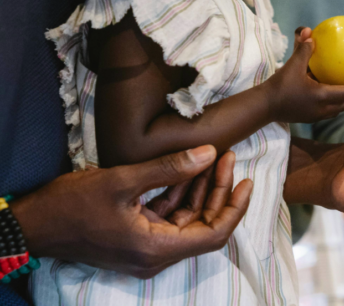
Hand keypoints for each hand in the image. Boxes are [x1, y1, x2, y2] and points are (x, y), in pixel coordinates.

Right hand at [11, 146, 251, 278]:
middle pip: (203, 225)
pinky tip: (188, 168)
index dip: (235, 208)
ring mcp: (146, 248)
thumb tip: (210, 153)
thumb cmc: (71, 205)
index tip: (246, 181)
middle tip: (227, 157)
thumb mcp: (123, 181)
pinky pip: (168, 217)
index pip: (213, 234)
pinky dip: (180, 194)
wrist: (32, 223)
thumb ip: (170, 169)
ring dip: (200, 190)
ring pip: (187, 220)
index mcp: (156, 249)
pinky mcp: (137, 238)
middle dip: (218, 191)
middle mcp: (155, 255)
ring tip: (214, 157)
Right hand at [266, 27, 343, 122]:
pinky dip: (337, 101)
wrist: (264, 107)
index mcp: (322, 97)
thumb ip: (303, 50)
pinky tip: (334, 91)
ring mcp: (317, 115)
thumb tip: (308, 31)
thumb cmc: (278, 86)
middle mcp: (323, 109)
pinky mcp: (311, 117)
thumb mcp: (291, 66)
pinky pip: (330, 109)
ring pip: (340, 108)